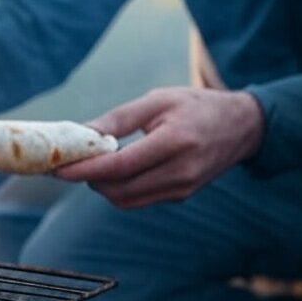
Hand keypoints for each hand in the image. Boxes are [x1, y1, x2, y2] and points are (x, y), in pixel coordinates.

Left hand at [56, 87, 263, 208]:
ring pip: (125, 200)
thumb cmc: (196, 106)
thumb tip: (81, 134)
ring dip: (102, 186)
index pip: (120, 166)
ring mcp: (182, 188)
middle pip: (119, 189)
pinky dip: (119, 189)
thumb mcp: (158, 100)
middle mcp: (181, 171)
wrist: (242, 127)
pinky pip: (138, 200)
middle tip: (72, 163)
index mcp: (176, 142)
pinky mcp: (180, 197)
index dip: (86, 170)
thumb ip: (118, 119)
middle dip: (89, 179)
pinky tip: (114, 171)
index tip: (59, 169)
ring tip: (92, 165)